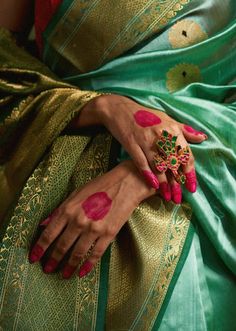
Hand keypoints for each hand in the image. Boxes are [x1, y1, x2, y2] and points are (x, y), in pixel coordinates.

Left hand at [28, 160, 154, 278]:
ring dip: (69, 266)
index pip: (49, 233)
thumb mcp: (75, 193)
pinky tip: (82, 273)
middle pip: (61, 246)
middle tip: (47, 270)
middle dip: (52, 260)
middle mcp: (79, 221)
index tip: (33, 258)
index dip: (39, 248)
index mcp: (68, 209)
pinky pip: (95, 254)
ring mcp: (94, 229)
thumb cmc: (99, 186)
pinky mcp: (108, 234)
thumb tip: (43, 224)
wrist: (125, 184)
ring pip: (77, 254)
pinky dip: (88, 265)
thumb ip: (59, 209)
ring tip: (63, 275)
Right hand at [72, 94, 207, 203]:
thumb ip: (184, 130)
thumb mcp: (167, 119)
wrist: (118, 109)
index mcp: (171, 129)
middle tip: (179, 198)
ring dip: (164, 183)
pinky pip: (141, 162)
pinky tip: (154, 186)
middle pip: (173, 163)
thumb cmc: (145, 115)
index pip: (185, 154)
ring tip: (169, 197)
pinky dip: (148, 174)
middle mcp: (160, 135)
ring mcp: (145, 139)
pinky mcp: (131, 144)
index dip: (189, 172)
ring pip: (158, 165)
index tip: (191, 187)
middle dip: (177, 183)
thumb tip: (202, 138)